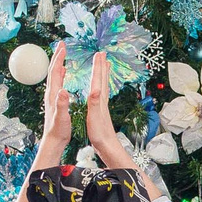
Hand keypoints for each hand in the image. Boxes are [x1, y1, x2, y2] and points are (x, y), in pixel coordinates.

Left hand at [34, 43, 73, 165]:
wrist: (53, 140)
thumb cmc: (58, 130)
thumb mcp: (62, 117)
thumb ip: (62, 104)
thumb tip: (62, 90)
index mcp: (53, 94)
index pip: (55, 72)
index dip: (59, 58)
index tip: (63, 47)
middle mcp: (51, 93)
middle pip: (53, 70)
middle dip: (57, 56)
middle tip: (62, 44)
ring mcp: (52, 96)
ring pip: (54, 75)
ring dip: (58, 62)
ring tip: (62, 54)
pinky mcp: (55, 100)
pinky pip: (57, 82)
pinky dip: (60, 73)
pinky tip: (63, 72)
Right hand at [85, 55, 139, 171]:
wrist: (107, 147)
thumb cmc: (100, 134)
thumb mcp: (94, 118)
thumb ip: (94, 103)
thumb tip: (95, 89)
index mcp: (99, 100)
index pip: (97, 80)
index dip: (97, 66)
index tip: (98, 54)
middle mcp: (102, 101)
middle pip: (102, 79)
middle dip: (102, 66)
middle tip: (103, 54)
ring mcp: (103, 106)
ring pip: (103, 85)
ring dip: (103, 74)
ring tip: (104, 65)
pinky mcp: (101, 111)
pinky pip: (101, 93)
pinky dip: (100, 86)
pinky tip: (98, 88)